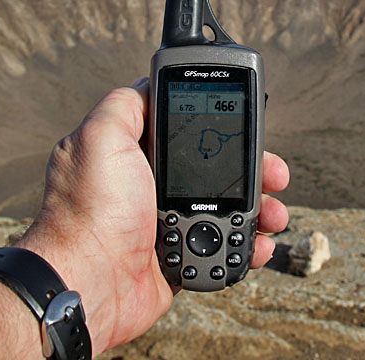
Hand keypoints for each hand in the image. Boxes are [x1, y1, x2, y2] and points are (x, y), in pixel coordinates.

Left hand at [16, 79, 289, 353]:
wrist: (89, 282)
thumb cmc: (91, 210)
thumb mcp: (100, 136)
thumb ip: (125, 104)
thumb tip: (148, 83)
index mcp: (137, 156)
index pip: (190, 132)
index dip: (223, 128)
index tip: (246, 128)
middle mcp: (153, 186)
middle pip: (218, 169)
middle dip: (253, 169)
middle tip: (274, 174)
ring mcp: (168, 222)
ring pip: (228, 207)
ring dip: (259, 208)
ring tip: (274, 214)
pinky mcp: (181, 256)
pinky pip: (225, 247)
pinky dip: (248, 246)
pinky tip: (259, 244)